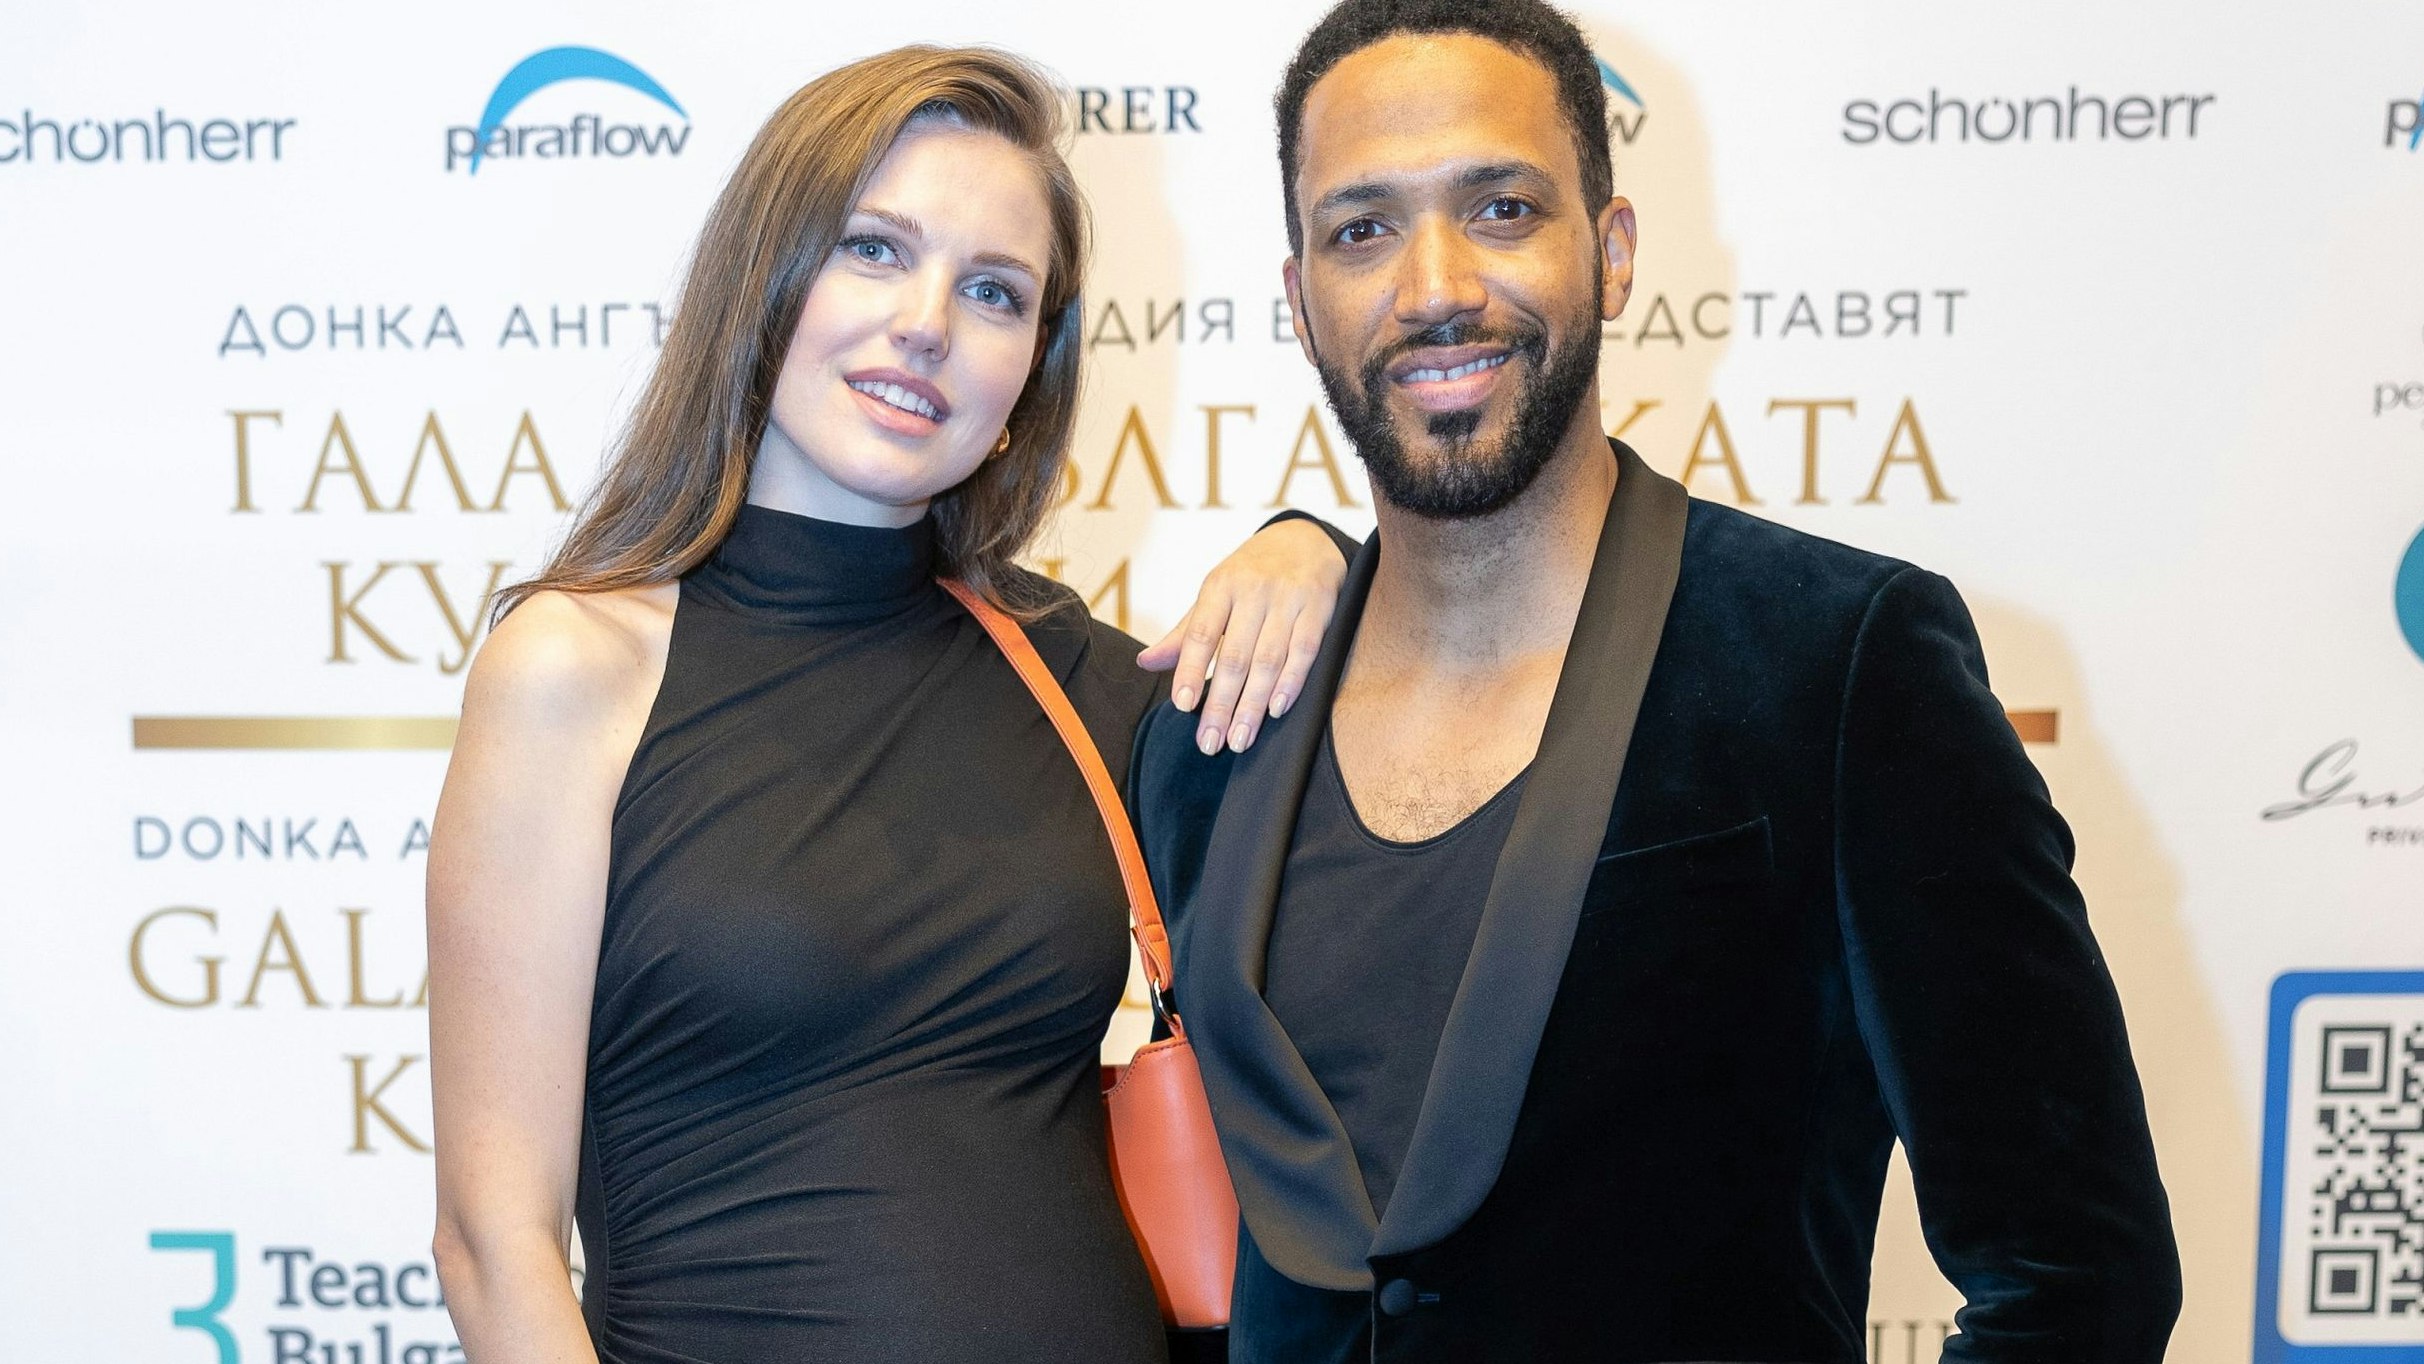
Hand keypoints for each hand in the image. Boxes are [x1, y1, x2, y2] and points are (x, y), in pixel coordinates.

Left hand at [1138, 518, 1345, 753]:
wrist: (1306, 539)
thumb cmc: (1251, 575)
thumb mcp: (1214, 594)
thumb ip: (1184, 633)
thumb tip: (1145, 663)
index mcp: (1220, 587)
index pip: (1199, 633)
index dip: (1189, 670)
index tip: (1183, 706)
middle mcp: (1253, 591)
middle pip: (1233, 656)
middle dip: (1221, 704)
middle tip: (1211, 743)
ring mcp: (1288, 599)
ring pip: (1268, 660)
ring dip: (1253, 705)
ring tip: (1240, 739)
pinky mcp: (1319, 607)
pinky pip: (1304, 651)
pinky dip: (1291, 683)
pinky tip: (1277, 710)